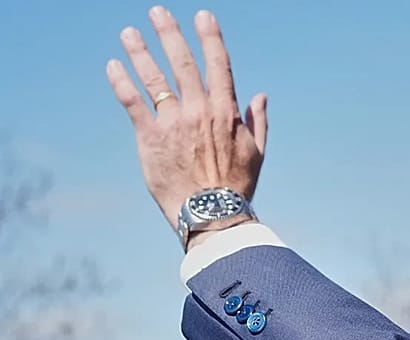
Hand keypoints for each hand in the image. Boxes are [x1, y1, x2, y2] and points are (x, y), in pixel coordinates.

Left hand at [106, 6, 266, 236]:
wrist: (212, 213)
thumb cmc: (237, 186)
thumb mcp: (257, 153)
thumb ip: (258, 121)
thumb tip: (260, 96)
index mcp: (226, 112)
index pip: (218, 65)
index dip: (210, 38)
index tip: (202, 16)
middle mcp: (199, 111)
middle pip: (183, 63)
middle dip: (170, 34)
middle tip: (157, 12)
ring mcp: (173, 122)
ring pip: (154, 78)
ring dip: (140, 52)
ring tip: (128, 33)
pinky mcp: (150, 138)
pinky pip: (133, 103)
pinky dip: (121, 82)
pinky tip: (113, 66)